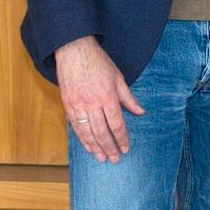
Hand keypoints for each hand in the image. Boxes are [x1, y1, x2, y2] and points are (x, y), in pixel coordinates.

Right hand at [55, 35, 143, 161]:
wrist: (74, 50)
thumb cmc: (98, 62)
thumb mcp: (118, 77)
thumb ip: (129, 98)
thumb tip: (140, 112)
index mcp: (108, 97)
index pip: (117, 124)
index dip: (121, 138)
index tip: (126, 149)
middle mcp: (92, 103)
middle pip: (102, 132)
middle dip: (109, 148)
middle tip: (114, 160)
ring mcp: (78, 105)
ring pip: (87, 132)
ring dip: (95, 147)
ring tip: (101, 158)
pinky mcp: (68, 104)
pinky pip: (75, 126)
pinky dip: (82, 138)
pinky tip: (88, 147)